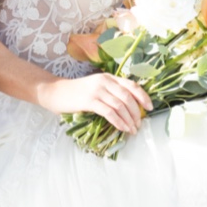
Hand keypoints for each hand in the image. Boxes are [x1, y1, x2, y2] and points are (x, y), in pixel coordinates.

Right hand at [35, 71, 152, 134]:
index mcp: (109, 77)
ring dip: (129, 120)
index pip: (132, 85)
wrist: (55, 92)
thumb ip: (111, 92)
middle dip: (137, 112)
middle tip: (139, 124)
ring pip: (120, 106)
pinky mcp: (89, 101)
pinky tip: (122, 128)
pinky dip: (119, 121)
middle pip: (128, 97)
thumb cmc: (77, 93)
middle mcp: (105, 81)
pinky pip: (109, 112)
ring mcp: (97, 91)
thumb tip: (129, 107)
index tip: (150, 107)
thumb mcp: (97, 87)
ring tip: (132, 129)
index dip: (143, 96)